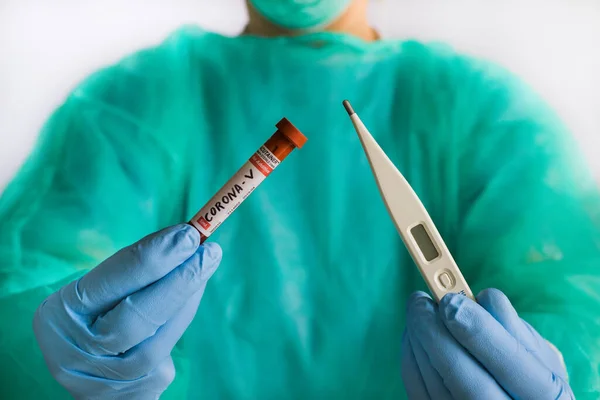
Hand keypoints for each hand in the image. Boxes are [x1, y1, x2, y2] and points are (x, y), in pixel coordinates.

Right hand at [33, 224, 221, 399]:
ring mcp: (109, 381)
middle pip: (137, 319)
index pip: (111, 282)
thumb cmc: (95, 314)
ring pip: (160, 341)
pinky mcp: (138, 392)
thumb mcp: (96, 290)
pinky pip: (167, 353)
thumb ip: (133, 267)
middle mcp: (79, 354)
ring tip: (205, 265)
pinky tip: (190, 296)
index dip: (154, 257)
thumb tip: (184, 239)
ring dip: (188, 298)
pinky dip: (180, 319)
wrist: (88, 369)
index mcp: (59, 316)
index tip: (188, 235)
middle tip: (209, 252)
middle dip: (179, 281)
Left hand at [401, 289, 573, 399]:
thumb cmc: (527, 371)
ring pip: (437, 387)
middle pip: (469, 383)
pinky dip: (411, 358)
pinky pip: (418, 391)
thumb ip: (513, 326)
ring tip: (417, 311)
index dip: (479, 331)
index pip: (512, 365)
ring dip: (419, 342)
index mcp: (546, 396)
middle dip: (437, 336)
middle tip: (420, 301)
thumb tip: (479, 298)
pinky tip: (414, 334)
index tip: (451, 300)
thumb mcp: (537, 351)